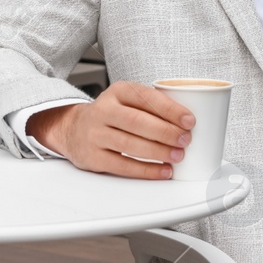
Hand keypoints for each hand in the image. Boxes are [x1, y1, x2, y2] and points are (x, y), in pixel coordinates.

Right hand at [28, 81, 193, 179]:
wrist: (73, 129)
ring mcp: (95, 134)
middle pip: (137, 122)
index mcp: (118, 91)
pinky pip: (122, 165)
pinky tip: (163, 170)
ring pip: (130, 144)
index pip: (145, 97)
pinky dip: (146, 170)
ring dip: (158, 152)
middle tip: (185, 140)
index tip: (189, 120)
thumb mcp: (127, 100)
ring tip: (178, 156)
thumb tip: (188, 120)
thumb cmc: (111, 115)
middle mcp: (103, 110)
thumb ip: (152, 105)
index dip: (169, 109)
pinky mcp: (93, 157)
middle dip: (165, 132)